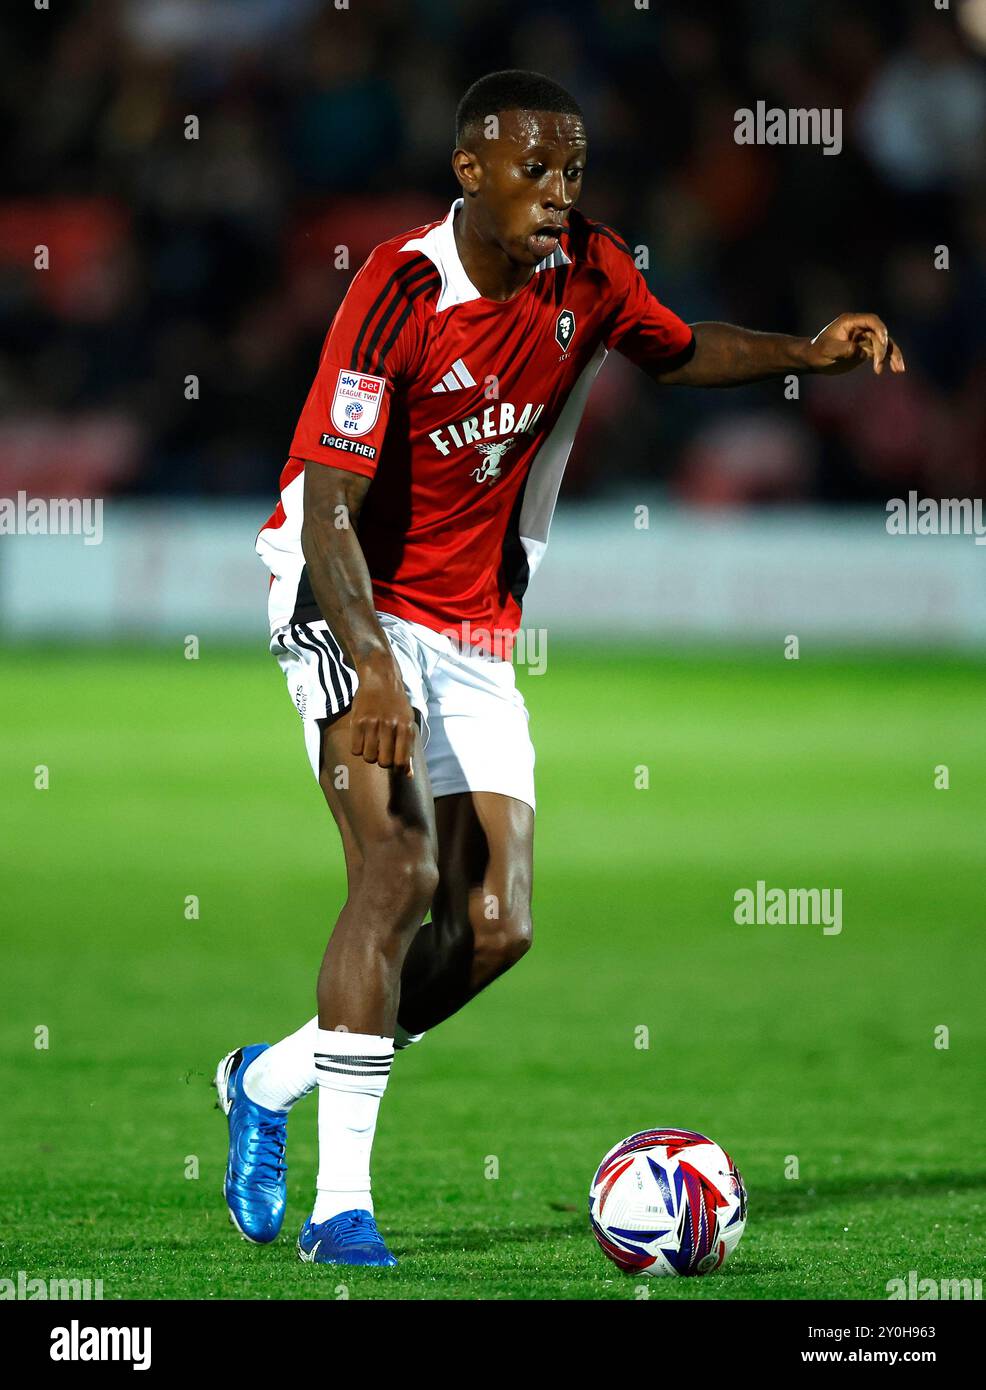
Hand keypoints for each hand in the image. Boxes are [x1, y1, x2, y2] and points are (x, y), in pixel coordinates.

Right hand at [350, 652, 416, 772]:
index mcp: (405, 727)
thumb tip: (408, 775)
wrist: (380, 679)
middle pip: (384, 762)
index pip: (401, 761)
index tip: (394, 763)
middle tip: (382, 751)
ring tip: (372, 745)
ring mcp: (373, 723)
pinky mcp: (357, 721)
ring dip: (370, 755)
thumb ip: (408, 749)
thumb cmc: (396, 704)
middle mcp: (390, 726)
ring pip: (368, 757)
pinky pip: (355, 749)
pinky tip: (362, 739)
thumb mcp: (407, 722)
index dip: (397, 768)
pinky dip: (358, 749)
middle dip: (382, 761)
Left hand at [805, 313, 905, 375]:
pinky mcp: (866, 350)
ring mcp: (864, 338)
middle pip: (880, 335)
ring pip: (885, 344)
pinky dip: (889, 360)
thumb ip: (844, 349)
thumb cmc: (817, 352)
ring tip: (899, 369)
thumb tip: (861, 352)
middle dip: (884, 350)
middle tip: (879, 365)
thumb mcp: (828, 350)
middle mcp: (860, 328)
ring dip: (893, 356)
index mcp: (850, 322)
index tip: (884, 343)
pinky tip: (895, 369)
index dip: (880, 330)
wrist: (813, 359)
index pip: (872, 321)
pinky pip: (881, 353)